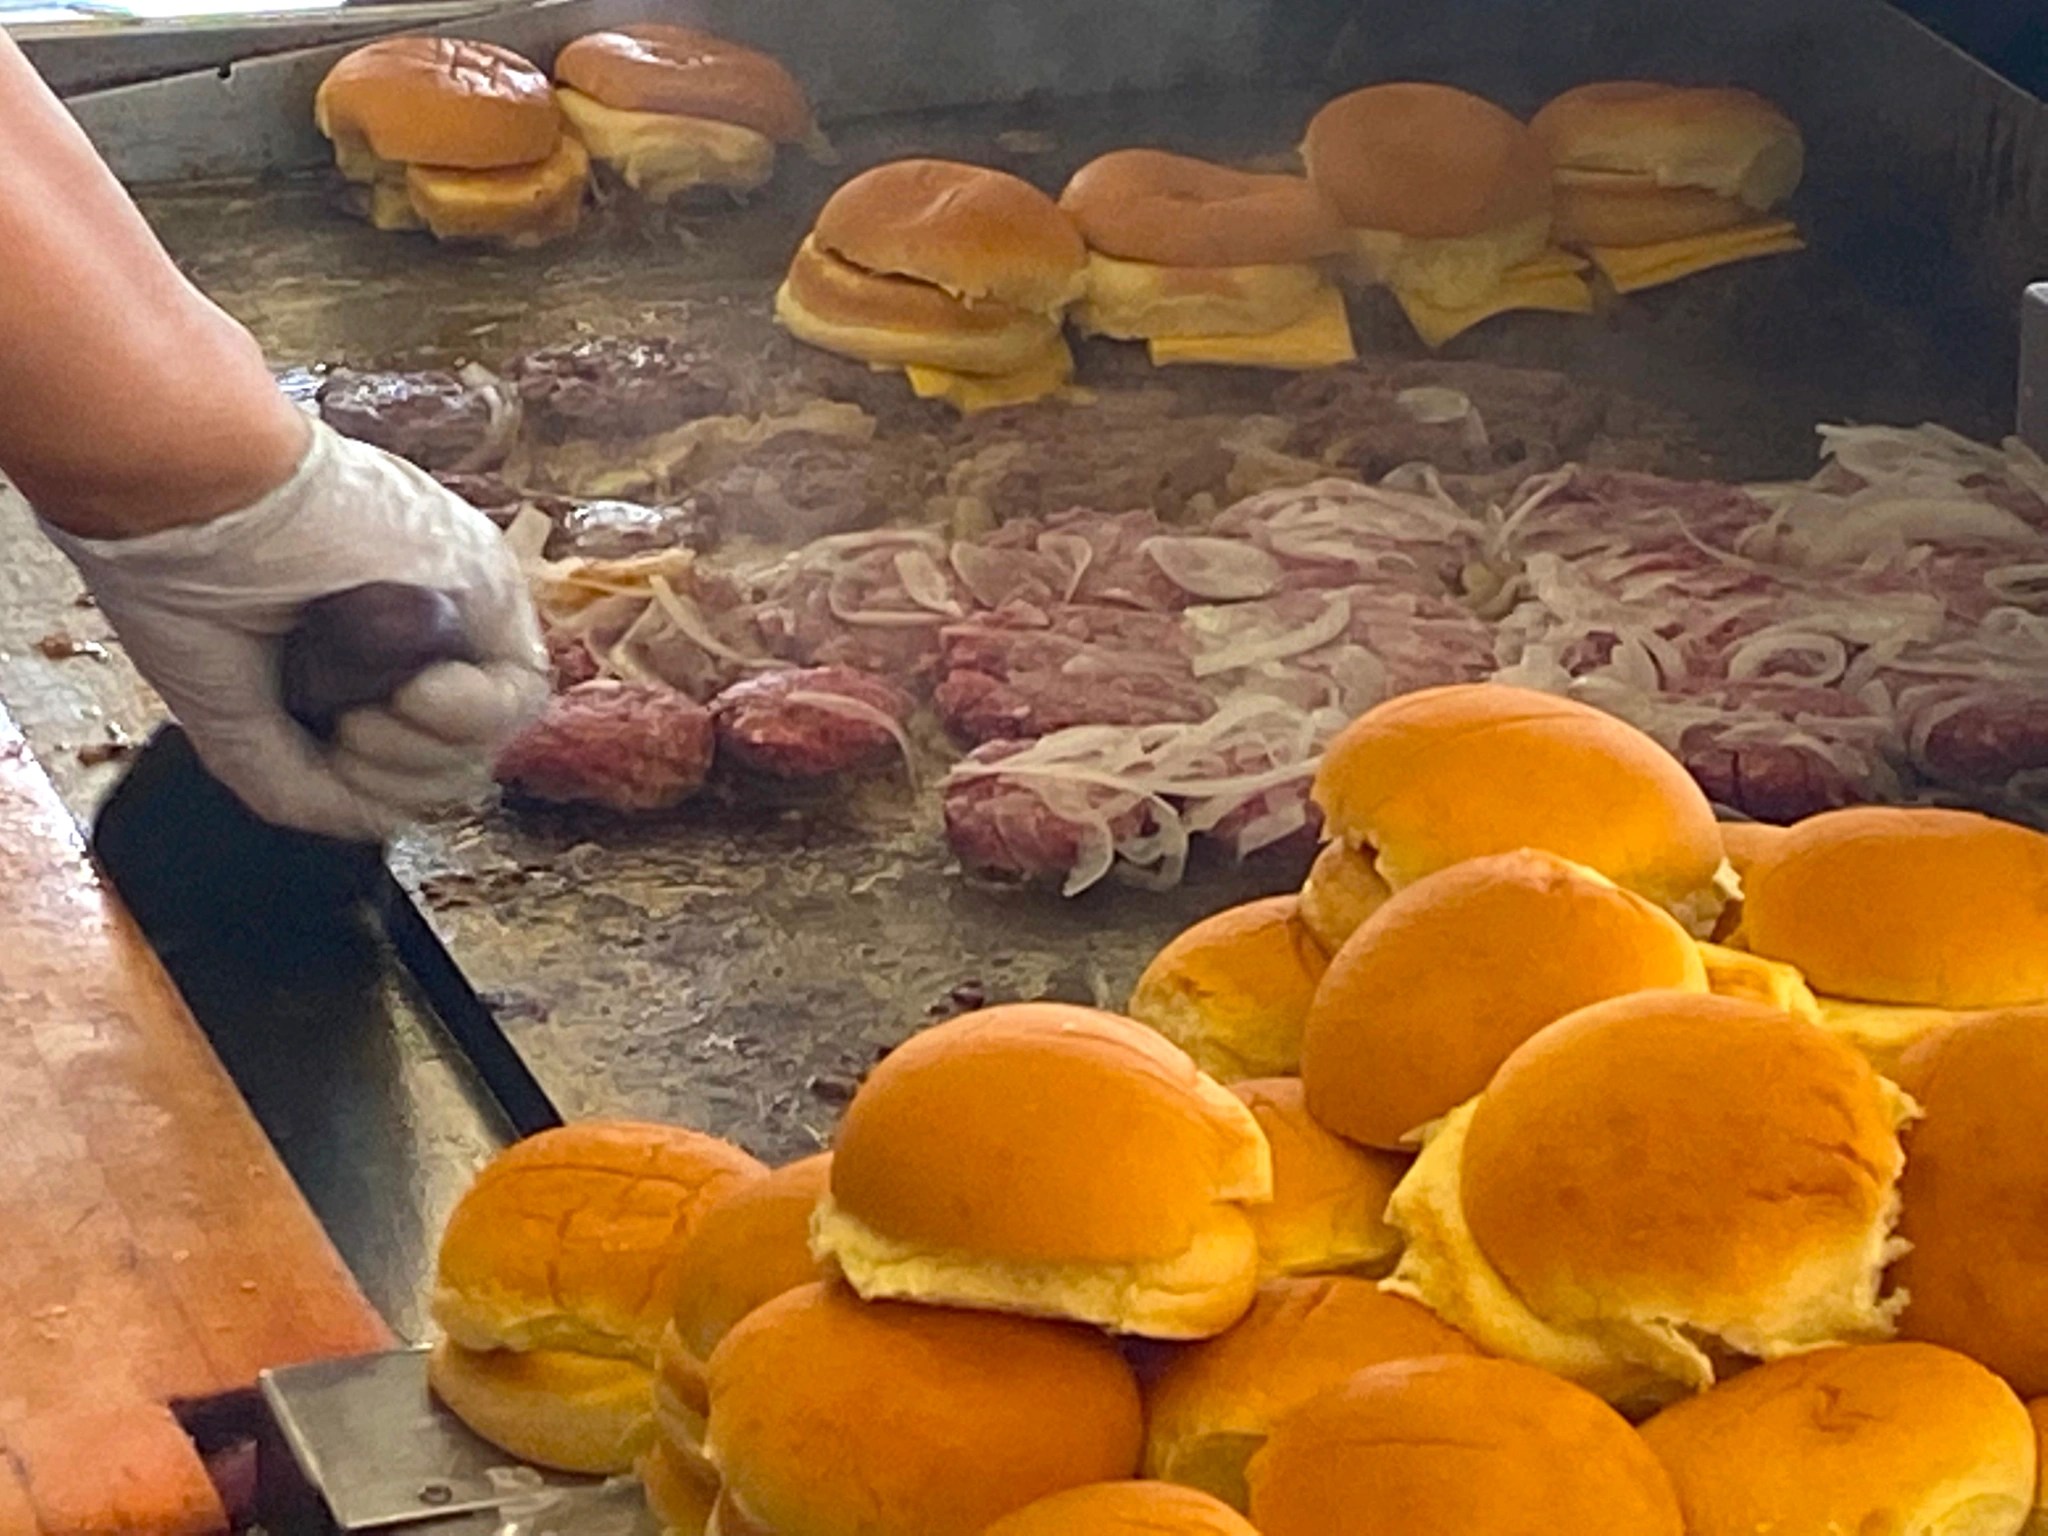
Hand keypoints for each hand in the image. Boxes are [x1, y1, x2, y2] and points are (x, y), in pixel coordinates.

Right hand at [43, 422, 545, 839]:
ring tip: (362, 713)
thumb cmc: (186, 578)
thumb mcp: (237, 721)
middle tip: (346, 734)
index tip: (331, 753)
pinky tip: (410, 690)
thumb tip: (376, 820)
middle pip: (461, 760)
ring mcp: (461, 609)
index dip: (383, 784)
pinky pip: (519, 693)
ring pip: (492, 740)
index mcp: (364, 654)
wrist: (190, 503)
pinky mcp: (487, 583)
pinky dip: (462, 717)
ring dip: (420, 753)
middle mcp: (425, 631)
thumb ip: (309, 788)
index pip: (418, 757)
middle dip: (399, 777)